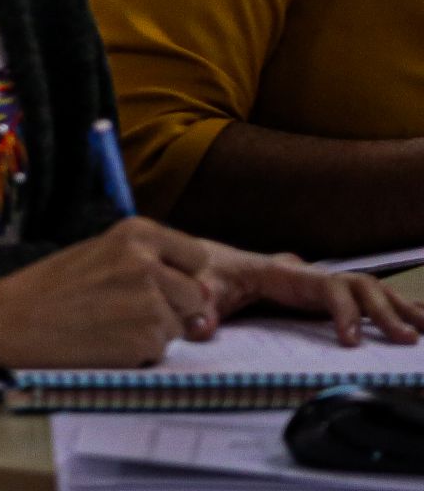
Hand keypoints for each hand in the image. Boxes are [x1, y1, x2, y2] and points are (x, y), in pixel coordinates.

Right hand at [0, 218, 220, 370]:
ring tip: (111, 325)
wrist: (11, 323)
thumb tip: (204, 302)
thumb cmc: (50, 287)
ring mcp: (149, 302)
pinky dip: (140, 351)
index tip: (157, 282)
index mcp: (135, 233)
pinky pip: (162, 350)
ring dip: (155, 331)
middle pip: (196, 295)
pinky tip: (106, 342)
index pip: (195, 257)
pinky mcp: (146, 339)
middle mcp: (148, 263)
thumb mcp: (99, 254)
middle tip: (128, 310)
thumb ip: (149, 266)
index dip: (180, 274)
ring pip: (180, 326)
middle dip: (173, 307)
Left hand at [201, 244, 423, 347]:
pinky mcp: (317, 294)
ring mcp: (315, 283)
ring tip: (423, 331)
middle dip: (384, 311)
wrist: (202, 260)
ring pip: (367, 289)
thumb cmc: (205, 272)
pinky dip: (390, 305)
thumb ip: (200, 306)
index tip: (352, 341)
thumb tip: (201, 328)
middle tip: (405, 340)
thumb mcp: (199, 286)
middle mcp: (307, 274)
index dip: (344, 311)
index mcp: (285, 273)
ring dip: (397, 307)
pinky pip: (360, 297)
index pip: (328, 287)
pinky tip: (415, 319)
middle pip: (358, 286)